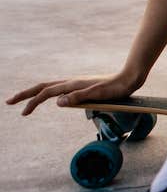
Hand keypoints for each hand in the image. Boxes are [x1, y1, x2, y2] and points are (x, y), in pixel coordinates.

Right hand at [6, 72, 139, 116]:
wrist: (130, 78)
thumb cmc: (116, 88)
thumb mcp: (98, 95)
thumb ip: (78, 98)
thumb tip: (57, 102)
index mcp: (73, 84)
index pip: (46, 93)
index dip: (32, 102)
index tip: (22, 113)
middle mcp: (73, 82)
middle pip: (44, 86)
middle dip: (26, 94)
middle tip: (9, 101)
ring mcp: (78, 84)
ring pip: (51, 87)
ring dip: (37, 93)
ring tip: (26, 101)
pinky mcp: (83, 86)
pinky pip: (61, 89)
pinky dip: (50, 93)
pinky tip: (52, 98)